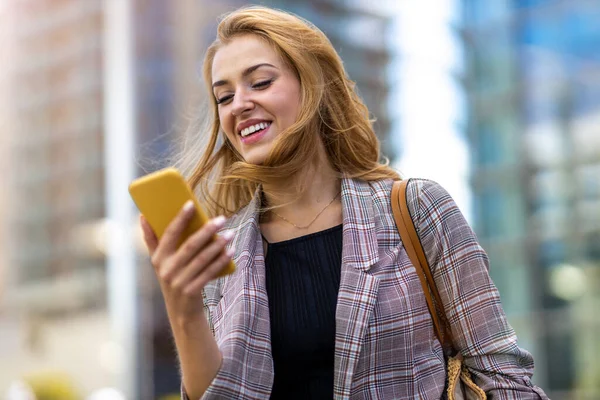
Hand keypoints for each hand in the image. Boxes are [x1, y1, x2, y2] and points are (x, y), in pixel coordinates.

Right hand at [140, 201, 233, 317]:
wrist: (181, 312)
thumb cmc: (172, 278)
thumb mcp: (159, 262)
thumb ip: (151, 239)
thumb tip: (142, 216)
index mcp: (158, 258)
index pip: (169, 234)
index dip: (180, 218)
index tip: (191, 204)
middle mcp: (166, 270)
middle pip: (190, 245)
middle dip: (207, 230)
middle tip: (222, 218)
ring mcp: (178, 282)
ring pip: (202, 258)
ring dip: (218, 244)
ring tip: (230, 232)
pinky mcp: (191, 291)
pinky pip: (209, 272)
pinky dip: (221, 261)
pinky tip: (230, 251)